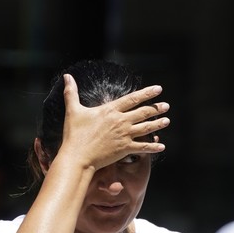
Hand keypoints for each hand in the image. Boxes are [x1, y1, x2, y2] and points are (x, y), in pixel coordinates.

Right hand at [54, 73, 168, 170]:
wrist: (77, 156)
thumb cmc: (74, 134)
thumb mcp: (72, 110)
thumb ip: (71, 93)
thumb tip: (66, 76)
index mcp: (110, 110)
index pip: (133, 99)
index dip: (147, 93)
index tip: (158, 89)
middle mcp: (120, 121)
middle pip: (143, 112)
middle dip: (156, 108)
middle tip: (166, 105)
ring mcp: (124, 135)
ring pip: (146, 128)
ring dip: (158, 124)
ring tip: (167, 120)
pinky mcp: (124, 149)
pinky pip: (143, 147)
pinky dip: (153, 147)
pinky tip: (162, 146)